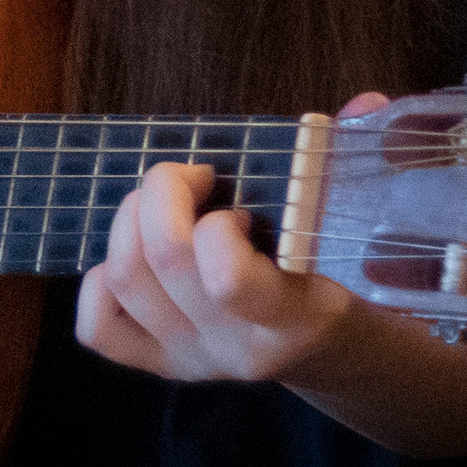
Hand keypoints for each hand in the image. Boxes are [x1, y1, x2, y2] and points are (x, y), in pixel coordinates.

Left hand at [76, 161, 358, 384]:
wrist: (341, 356)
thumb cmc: (342, 275)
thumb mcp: (360, 231)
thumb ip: (354, 162)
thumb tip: (366, 101)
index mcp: (296, 317)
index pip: (229, 280)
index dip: (217, 226)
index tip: (239, 205)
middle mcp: (238, 346)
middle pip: (165, 261)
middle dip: (164, 193)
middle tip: (193, 178)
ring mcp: (196, 361)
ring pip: (126, 280)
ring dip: (130, 220)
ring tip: (164, 206)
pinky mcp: (163, 365)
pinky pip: (100, 328)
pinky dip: (100, 282)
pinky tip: (136, 255)